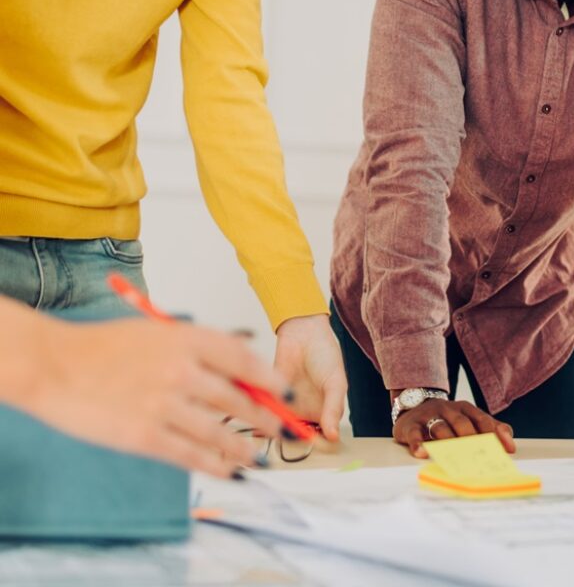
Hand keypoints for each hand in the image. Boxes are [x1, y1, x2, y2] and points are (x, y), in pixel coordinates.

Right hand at [29, 318, 290, 476]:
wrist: (59, 365)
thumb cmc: (105, 346)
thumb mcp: (158, 332)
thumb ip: (196, 348)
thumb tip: (237, 368)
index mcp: (186, 340)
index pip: (243, 360)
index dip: (270, 379)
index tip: (285, 391)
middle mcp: (182, 372)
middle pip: (238, 398)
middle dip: (264, 416)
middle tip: (279, 427)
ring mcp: (165, 406)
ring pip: (219, 431)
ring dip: (243, 446)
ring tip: (258, 454)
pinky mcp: (146, 437)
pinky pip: (190, 455)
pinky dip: (215, 464)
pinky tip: (229, 470)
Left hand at [273, 314, 345, 441]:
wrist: (304, 331)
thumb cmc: (326, 355)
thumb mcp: (336, 382)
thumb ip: (334, 408)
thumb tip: (334, 435)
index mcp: (325, 413)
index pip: (320, 439)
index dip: (314, 447)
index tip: (309, 447)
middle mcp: (305, 413)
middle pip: (297, 437)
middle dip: (291, 441)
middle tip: (289, 440)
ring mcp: (287, 405)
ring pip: (280, 426)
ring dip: (274, 430)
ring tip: (273, 431)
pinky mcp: (270, 395)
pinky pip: (265, 411)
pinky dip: (261, 416)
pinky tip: (260, 420)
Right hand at [393, 398, 514, 458]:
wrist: (414, 405)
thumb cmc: (448, 419)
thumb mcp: (469, 419)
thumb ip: (491, 429)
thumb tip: (510, 447)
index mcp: (465, 408)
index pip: (481, 419)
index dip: (493, 434)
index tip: (504, 450)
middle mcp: (448, 409)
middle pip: (461, 422)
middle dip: (470, 438)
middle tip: (477, 455)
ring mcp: (429, 415)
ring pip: (439, 427)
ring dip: (447, 440)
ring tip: (452, 456)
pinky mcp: (412, 424)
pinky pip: (414, 433)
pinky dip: (417, 443)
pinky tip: (421, 453)